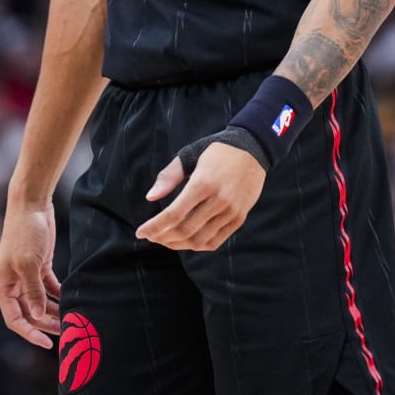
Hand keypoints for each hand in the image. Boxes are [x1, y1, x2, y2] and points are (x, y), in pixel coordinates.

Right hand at [0, 200, 62, 348]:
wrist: (32, 204)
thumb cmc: (25, 232)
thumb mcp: (28, 263)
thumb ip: (33, 291)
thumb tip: (37, 316)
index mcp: (3, 286)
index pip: (14, 319)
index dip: (29, 333)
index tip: (46, 343)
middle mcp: (13, 284)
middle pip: (29, 313)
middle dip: (46, 324)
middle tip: (67, 333)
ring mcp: (27, 275)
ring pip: (41, 302)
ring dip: (55, 312)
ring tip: (72, 320)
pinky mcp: (40, 266)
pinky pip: (50, 288)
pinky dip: (59, 296)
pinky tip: (72, 302)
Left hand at [135, 142, 264, 251]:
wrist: (253, 149)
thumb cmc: (216, 151)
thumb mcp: (189, 155)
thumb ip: (169, 176)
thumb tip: (150, 197)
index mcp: (203, 182)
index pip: (173, 214)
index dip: (154, 226)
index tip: (140, 232)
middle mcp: (219, 200)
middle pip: (184, 230)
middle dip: (162, 237)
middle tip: (150, 236)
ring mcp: (231, 211)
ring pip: (199, 239)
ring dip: (177, 244)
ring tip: (165, 240)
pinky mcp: (240, 218)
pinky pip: (215, 241)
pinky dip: (197, 246)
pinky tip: (185, 242)